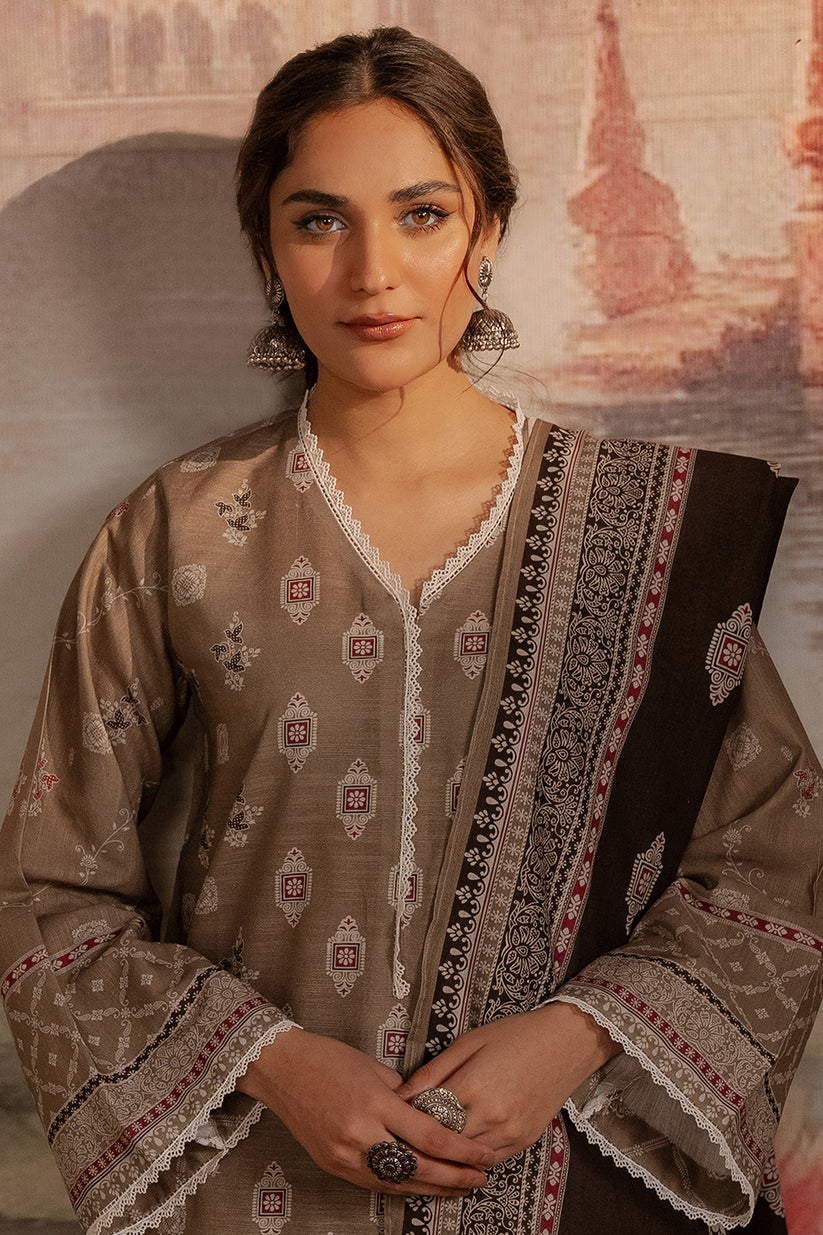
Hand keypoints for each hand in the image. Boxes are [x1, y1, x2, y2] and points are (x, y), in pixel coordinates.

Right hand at [236, 1027, 494, 1196]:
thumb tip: (429, 1115)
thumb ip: (404, 1095)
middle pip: (419, 1167)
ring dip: (432, 1187)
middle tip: (481, 1177)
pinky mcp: (333, 1165)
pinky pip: (375, 1183)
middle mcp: (360, 1134)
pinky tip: (422, 1185)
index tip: (485, 1154)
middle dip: (455, 1176)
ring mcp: (344, 1154)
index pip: (430, 1136)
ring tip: (460, 1186)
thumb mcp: (373, 1068)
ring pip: (398, 1182)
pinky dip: (402, 1186)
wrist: (281, 1069)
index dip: (462, 1150)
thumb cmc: (327, 1059)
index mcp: (375, 1103)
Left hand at [396, 1002, 619, 1161]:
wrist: (565, 1043)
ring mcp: (508, 1132)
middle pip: (443, 1141)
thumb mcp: (468, 1043)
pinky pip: (489, 1159)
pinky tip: (464, 1141)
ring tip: (435, 1136)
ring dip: (448, 1150)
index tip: (397, 1115)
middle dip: (425, 1136)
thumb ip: (433, 1072)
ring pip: (465, 1156)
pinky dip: (472, 1153)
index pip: (426, 1116)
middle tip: (410, 1129)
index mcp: (472, 1085)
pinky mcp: (523, 1141)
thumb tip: (402, 1094)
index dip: (409, 1117)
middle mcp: (490, 1115)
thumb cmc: (515, 1035)